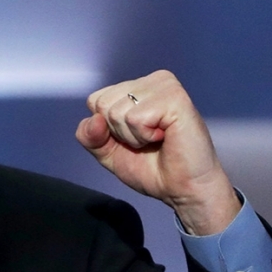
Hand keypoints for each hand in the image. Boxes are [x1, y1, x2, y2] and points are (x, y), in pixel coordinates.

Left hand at [75, 70, 240, 235]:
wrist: (182, 190)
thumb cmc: (152, 169)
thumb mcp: (108, 152)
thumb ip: (89, 136)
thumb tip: (94, 119)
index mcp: (137, 87)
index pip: (95, 100)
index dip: (106, 130)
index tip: (133, 139)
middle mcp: (152, 81)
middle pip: (102, 104)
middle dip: (118, 133)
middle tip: (147, 141)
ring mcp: (165, 86)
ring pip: (117, 112)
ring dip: (133, 137)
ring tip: (157, 140)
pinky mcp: (175, 98)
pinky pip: (135, 118)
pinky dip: (144, 136)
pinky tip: (165, 137)